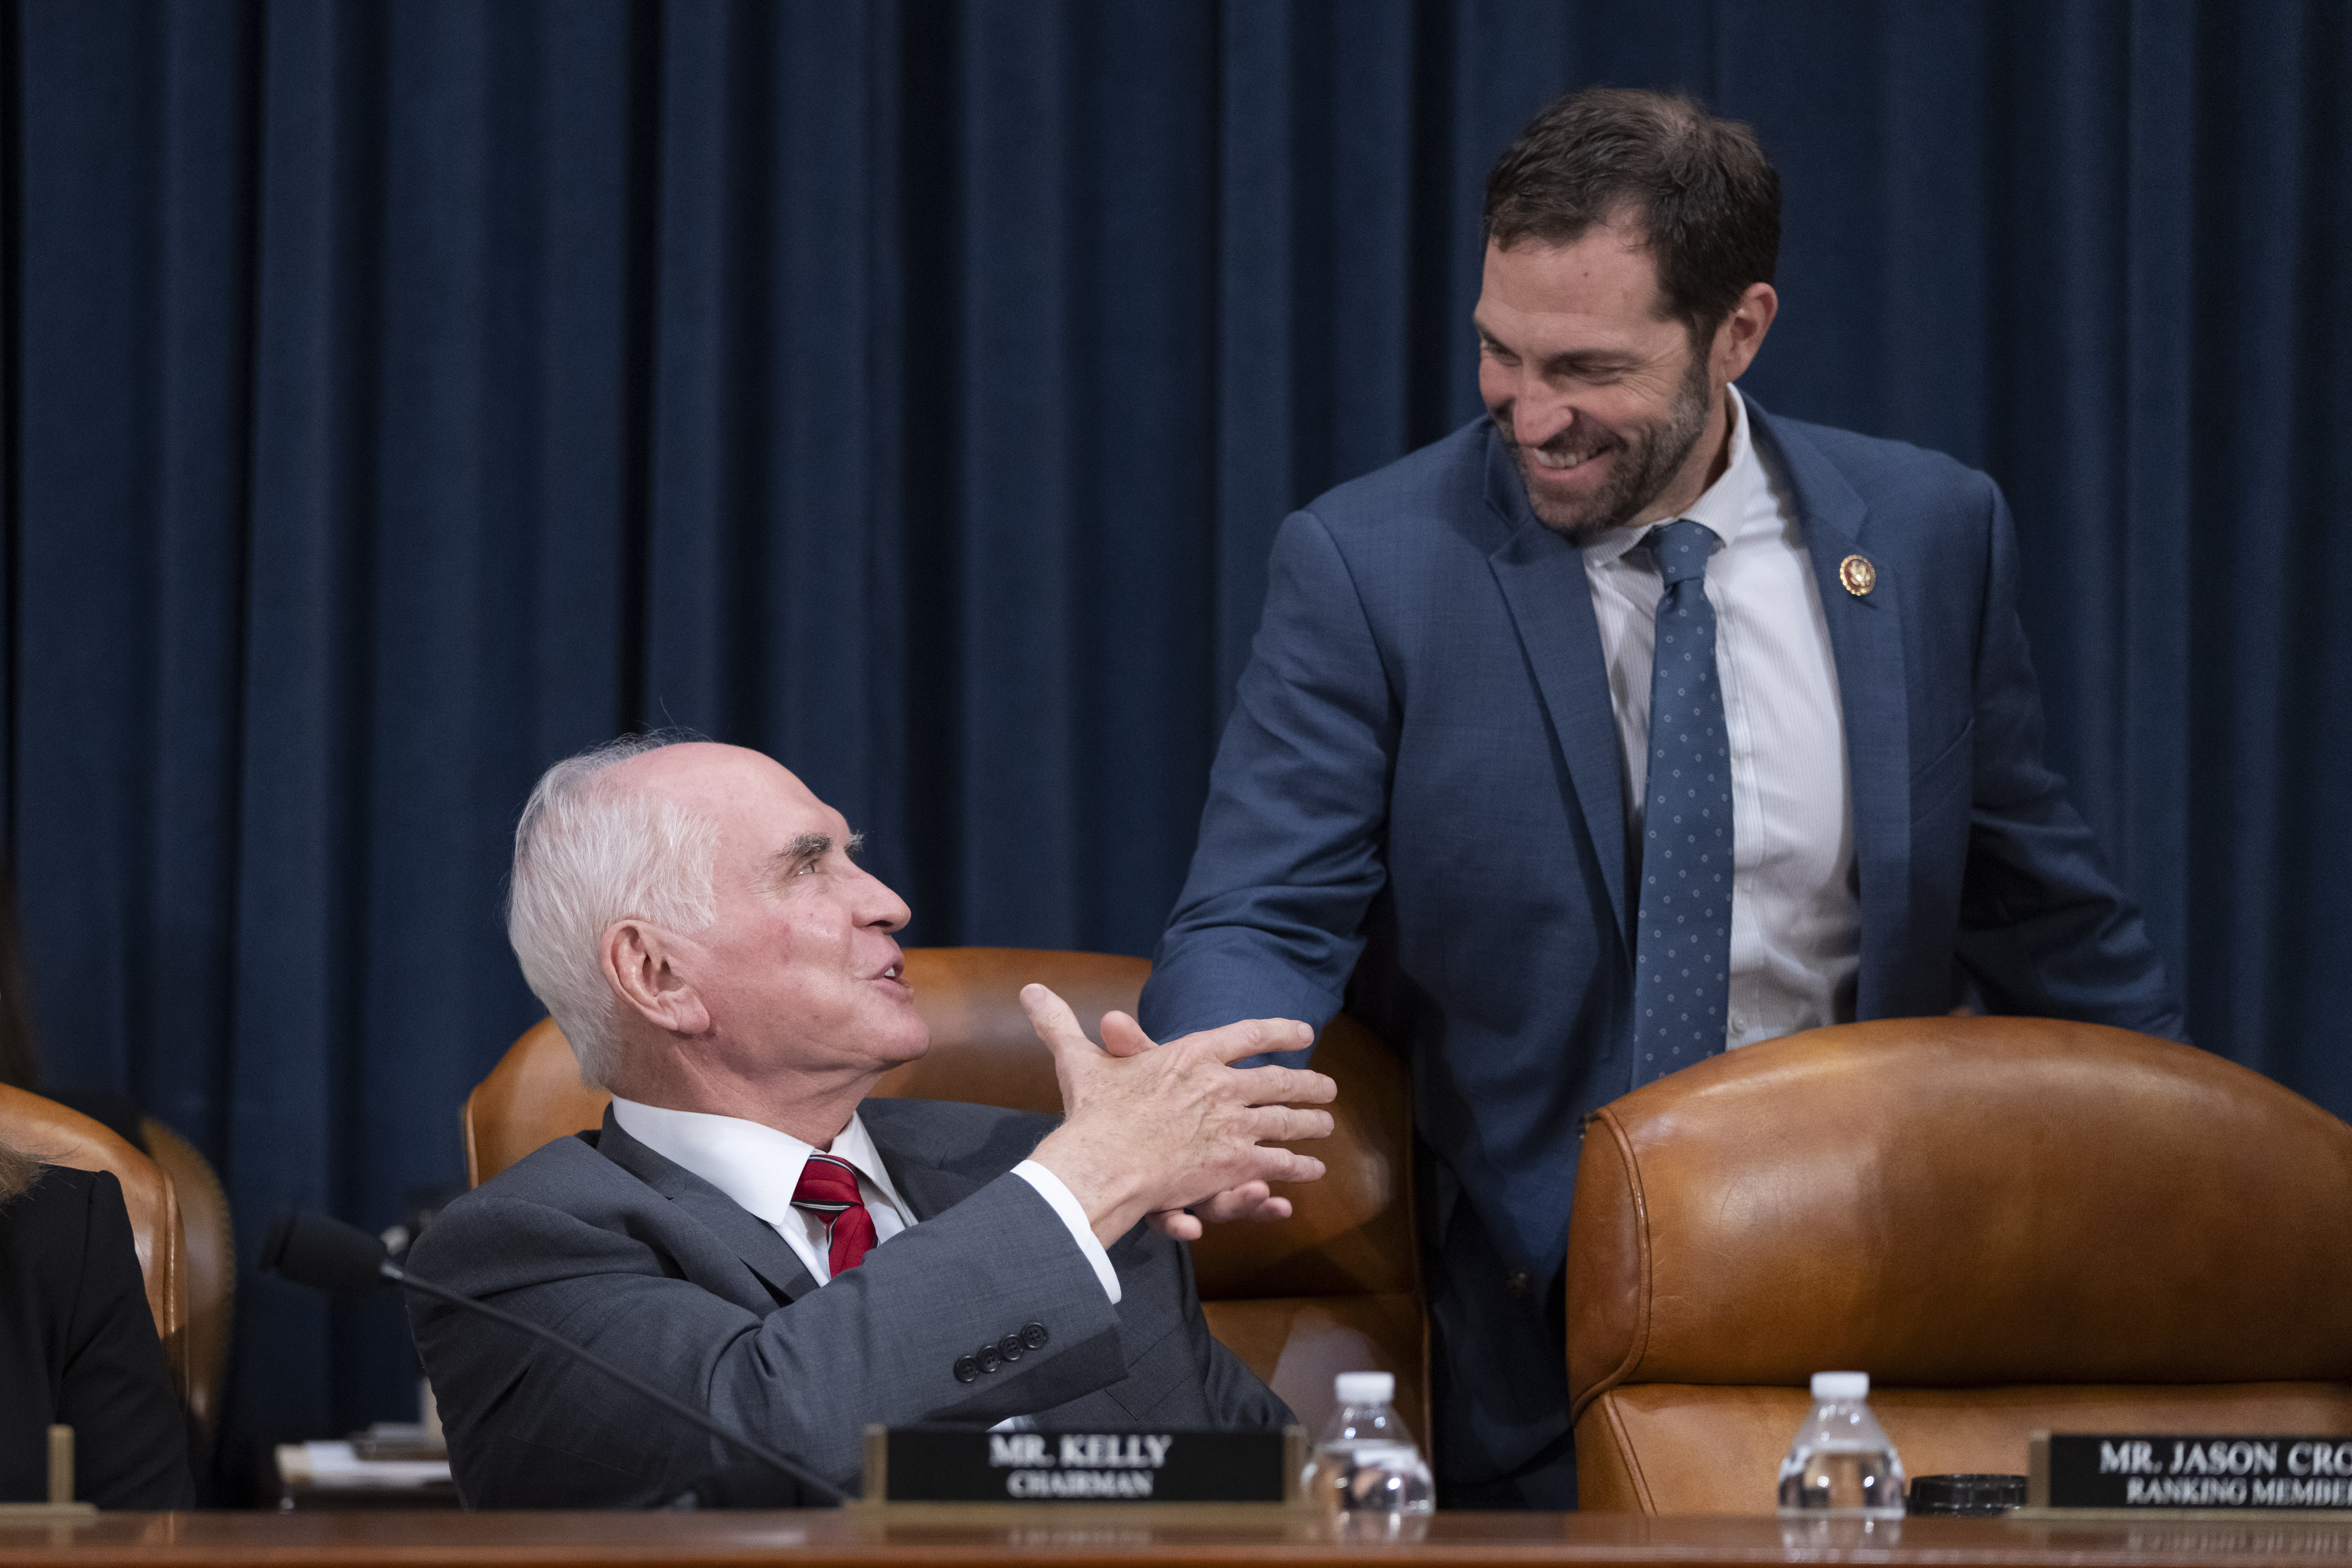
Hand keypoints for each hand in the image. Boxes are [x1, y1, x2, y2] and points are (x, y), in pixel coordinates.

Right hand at [1022, 986, 1335, 1246]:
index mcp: (1191, 1055)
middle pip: (1279, 1080)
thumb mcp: (1079, 1062)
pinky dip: (1294, 1169)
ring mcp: (1232, 1126)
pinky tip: (1311, 1173)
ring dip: (1309, 1124)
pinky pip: (1274, 1165)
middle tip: (1328, 1087)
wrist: (1101, 1162)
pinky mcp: (1233, 1166)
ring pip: (1286, 1123)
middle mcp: (1221, 1086)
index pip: (1246, 1034)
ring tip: (1325, 1127)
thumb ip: (1061, 1024)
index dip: (1277, 1029)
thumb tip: (1030, 989)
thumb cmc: (1091, 1113)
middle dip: (1307, 1083)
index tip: (1303, 1030)